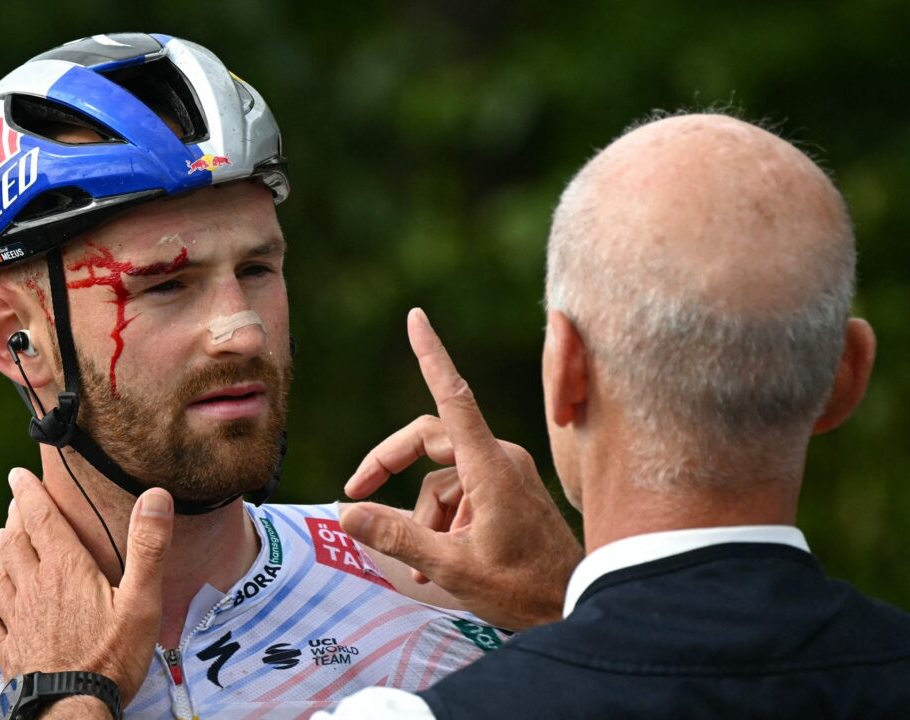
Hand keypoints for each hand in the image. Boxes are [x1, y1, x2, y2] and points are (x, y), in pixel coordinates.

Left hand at [0, 467, 172, 705]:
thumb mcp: (141, 600)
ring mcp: (16, 619)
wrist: (74, 710)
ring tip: (3, 538)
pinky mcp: (7, 649)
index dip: (29, 493)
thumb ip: (148, 547)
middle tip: (17, 502)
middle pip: (15, 541)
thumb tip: (156, 495)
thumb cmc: (112, 657)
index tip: (18, 475)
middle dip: (16, 517)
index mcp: (64, 569)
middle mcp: (33, 587)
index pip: (40, 519)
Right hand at [339, 308, 581, 629]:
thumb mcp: (452, 567)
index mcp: (490, 466)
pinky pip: (461, 492)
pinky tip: (435, 563)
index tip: (415, 318)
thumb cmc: (522, 589)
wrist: (578, 606)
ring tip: (421, 565)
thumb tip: (346, 514)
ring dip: (421, 516)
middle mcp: (500, 458)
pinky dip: (442, 521)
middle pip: (430, 441)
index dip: (431, 354)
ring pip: (442, 477)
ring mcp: (507, 473)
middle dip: (390, 467)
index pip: (452, 397)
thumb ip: (397, 536)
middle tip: (353, 494)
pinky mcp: (510, 491)